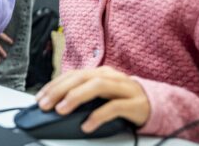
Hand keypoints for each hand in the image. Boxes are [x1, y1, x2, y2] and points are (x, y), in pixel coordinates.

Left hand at [35, 66, 149, 132]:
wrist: (157, 105)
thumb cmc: (125, 100)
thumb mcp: (102, 95)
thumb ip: (83, 95)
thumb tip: (56, 105)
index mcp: (101, 73)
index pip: (73, 74)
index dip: (54, 85)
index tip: (40, 97)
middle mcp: (111, 77)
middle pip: (81, 77)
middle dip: (60, 90)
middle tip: (45, 104)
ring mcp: (124, 88)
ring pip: (97, 86)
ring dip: (76, 97)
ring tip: (61, 109)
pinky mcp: (135, 104)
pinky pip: (114, 107)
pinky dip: (98, 115)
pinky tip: (87, 125)